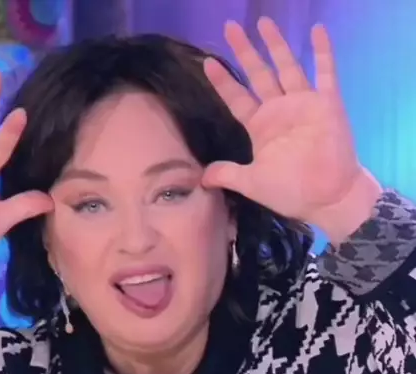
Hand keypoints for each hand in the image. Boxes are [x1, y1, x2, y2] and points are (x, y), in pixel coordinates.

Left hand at [202, 18, 380, 241]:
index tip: (208, 62)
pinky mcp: (327, 104)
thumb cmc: (290, 191)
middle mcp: (278, 111)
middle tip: (229, 28)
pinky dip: (323, 52)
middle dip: (244, 52)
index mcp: (259, 127)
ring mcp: (303, 104)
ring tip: (263, 21)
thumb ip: (226, 174)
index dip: (223, 81)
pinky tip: (318, 29)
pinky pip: (326, 72)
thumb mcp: (251, 183)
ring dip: (276, 45)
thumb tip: (200, 177)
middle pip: (258, 75)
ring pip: (287, 67)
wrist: (327, 198)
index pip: (236, 98)